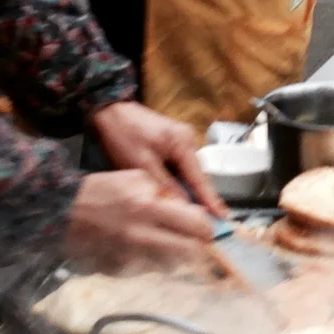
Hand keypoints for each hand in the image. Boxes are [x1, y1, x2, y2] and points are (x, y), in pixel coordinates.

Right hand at [63, 169, 215, 270]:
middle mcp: (143, 237)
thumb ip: (166, 194)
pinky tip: (142, 250)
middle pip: (190, 254)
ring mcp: (131, 258)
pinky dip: (151, 263)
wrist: (62, 213)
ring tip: (167, 244)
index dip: (206, 228)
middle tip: (194, 241)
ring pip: (172, 267)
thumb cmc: (101, 190)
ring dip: (175, 258)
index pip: (196, 227)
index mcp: (148, 208)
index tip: (206, 228)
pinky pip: (148, 271)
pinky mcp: (121, 271)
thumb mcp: (136, 178)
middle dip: (197, 248)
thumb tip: (192, 211)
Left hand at [89, 99, 226, 216]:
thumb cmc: (124, 135)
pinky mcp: (171, 142)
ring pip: (187, 172)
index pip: (200, 179)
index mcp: (183, 143)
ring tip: (185, 212)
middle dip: (197, 197)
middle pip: (196, 176)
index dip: (211, 201)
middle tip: (201, 222)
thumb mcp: (143, 164)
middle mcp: (188, 140)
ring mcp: (180, 140)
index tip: (224, 218)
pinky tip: (172, 193)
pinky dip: (177, 180)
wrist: (109, 111)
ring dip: (185, 189)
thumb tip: (184, 209)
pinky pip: (179, 166)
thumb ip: (166, 187)